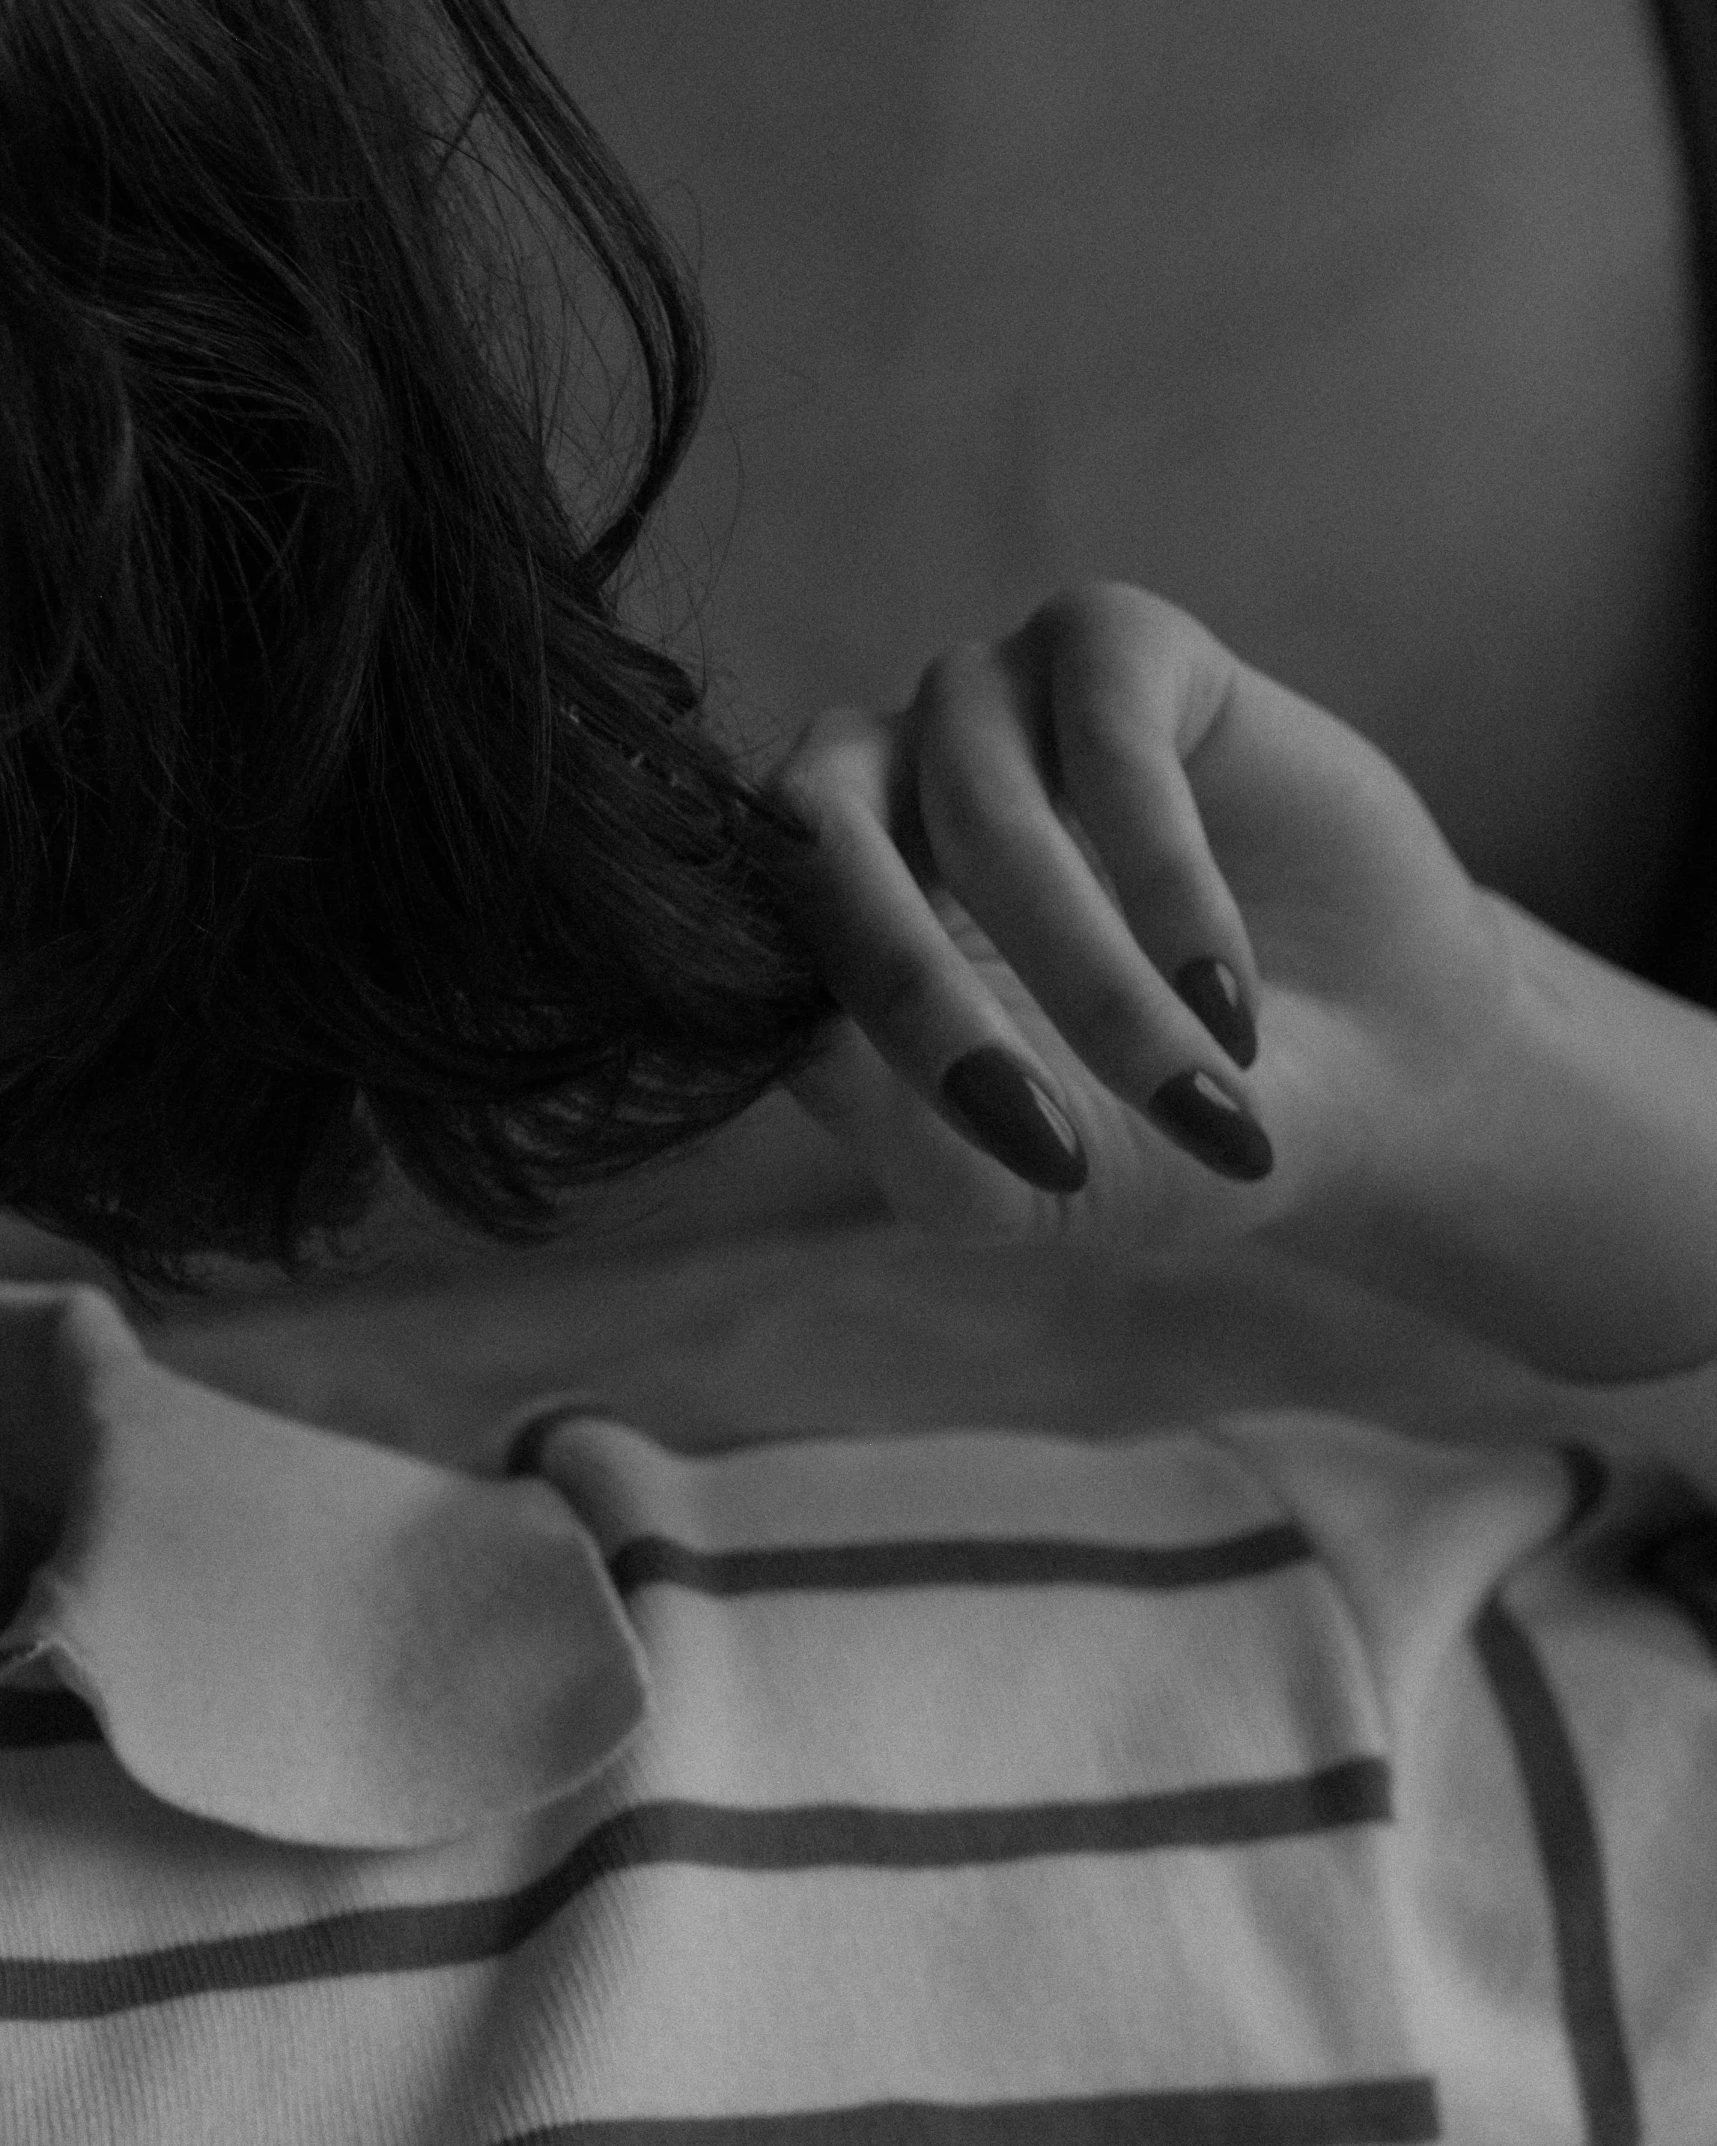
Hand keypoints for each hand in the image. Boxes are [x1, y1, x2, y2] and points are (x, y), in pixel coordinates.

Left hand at [763, 582, 1514, 1260]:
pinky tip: (1225, 990)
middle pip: (818, 830)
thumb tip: (800, 1040)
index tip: (1024, 1151)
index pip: (754, 930)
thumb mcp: (1037, 1178)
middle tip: (1056, 1129)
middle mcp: (884, 783)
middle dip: (925, 992)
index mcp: (827, 909)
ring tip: (1204, 1084)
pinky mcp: (1111, 641)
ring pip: (981, 804)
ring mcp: (990, 700)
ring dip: (1095, 973)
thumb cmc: (1164, 1128)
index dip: (864, 1045)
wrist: (1373, 1073)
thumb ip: (907, 1137)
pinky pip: (1105, 735)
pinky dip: (1169, 881)